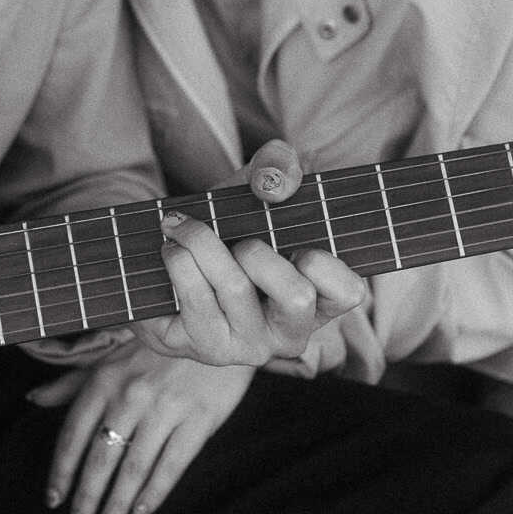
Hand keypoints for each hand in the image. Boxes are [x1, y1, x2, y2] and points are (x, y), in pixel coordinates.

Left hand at [30, 339, 253, 513]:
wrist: (215, 331)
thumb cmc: (157, 350)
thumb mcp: (111, 359)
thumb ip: (72, 383)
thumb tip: (32, 399)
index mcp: (105, 380)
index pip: (73, 435)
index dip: (61, 471)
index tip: (53, 500)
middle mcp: (131, 396)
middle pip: (101, 459)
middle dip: (86, 499)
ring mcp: (166, 408)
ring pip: (134, 468)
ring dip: (116, 505)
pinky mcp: (199, 419)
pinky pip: (172, 465)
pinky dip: (154, 494)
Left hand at [134, 140, 365, 366]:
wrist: (163, 262)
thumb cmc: (228, 228)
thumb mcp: (257, 188)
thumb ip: (278, 166)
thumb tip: (275, 184)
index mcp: (319, 300)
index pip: (349, 293)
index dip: (325, 263)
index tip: (299, 247)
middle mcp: (289, 333)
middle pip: (297, 296)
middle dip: (259, 252)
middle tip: (239, 243)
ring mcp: (247, 346)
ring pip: (236, 287)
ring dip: (203, 241)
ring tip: (184, 228)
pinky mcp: (203, 347)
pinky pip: (194, 293)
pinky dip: (178, 256)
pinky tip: (171, 249)